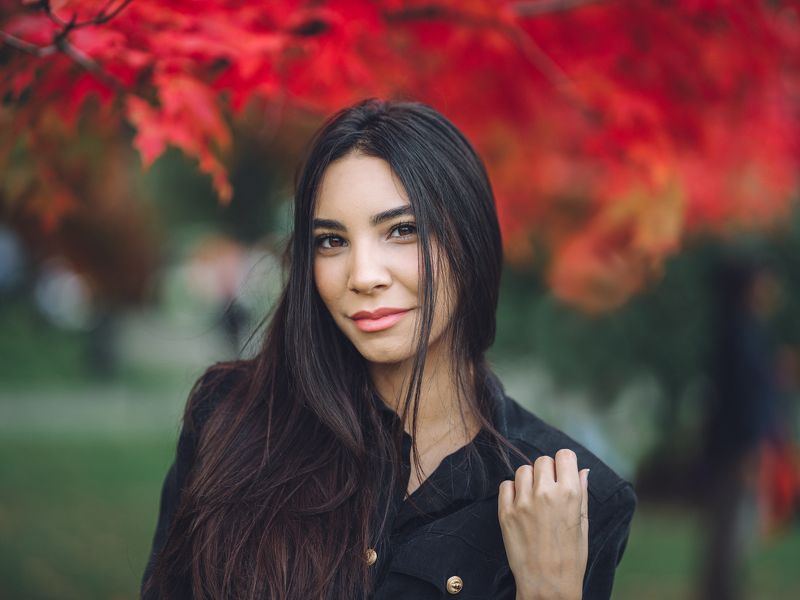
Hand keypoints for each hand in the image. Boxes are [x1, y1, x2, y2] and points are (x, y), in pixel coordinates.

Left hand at [498, 449, 588, 599]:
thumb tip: (582, 470)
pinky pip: (505, 485)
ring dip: (529, 480)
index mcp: (569, 493)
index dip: (563, 464)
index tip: (562, 474)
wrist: (548, 584)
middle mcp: (545, 493)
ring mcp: (523, 502)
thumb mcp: (583, 523)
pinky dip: (512, 491)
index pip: (564, 455)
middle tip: (548, 490)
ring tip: (534, 499)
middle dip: (546, 471)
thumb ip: (581, 493)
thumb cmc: (570, 557)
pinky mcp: (505, 512)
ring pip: (523, 470)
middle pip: (543, 460)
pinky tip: (520, 505)